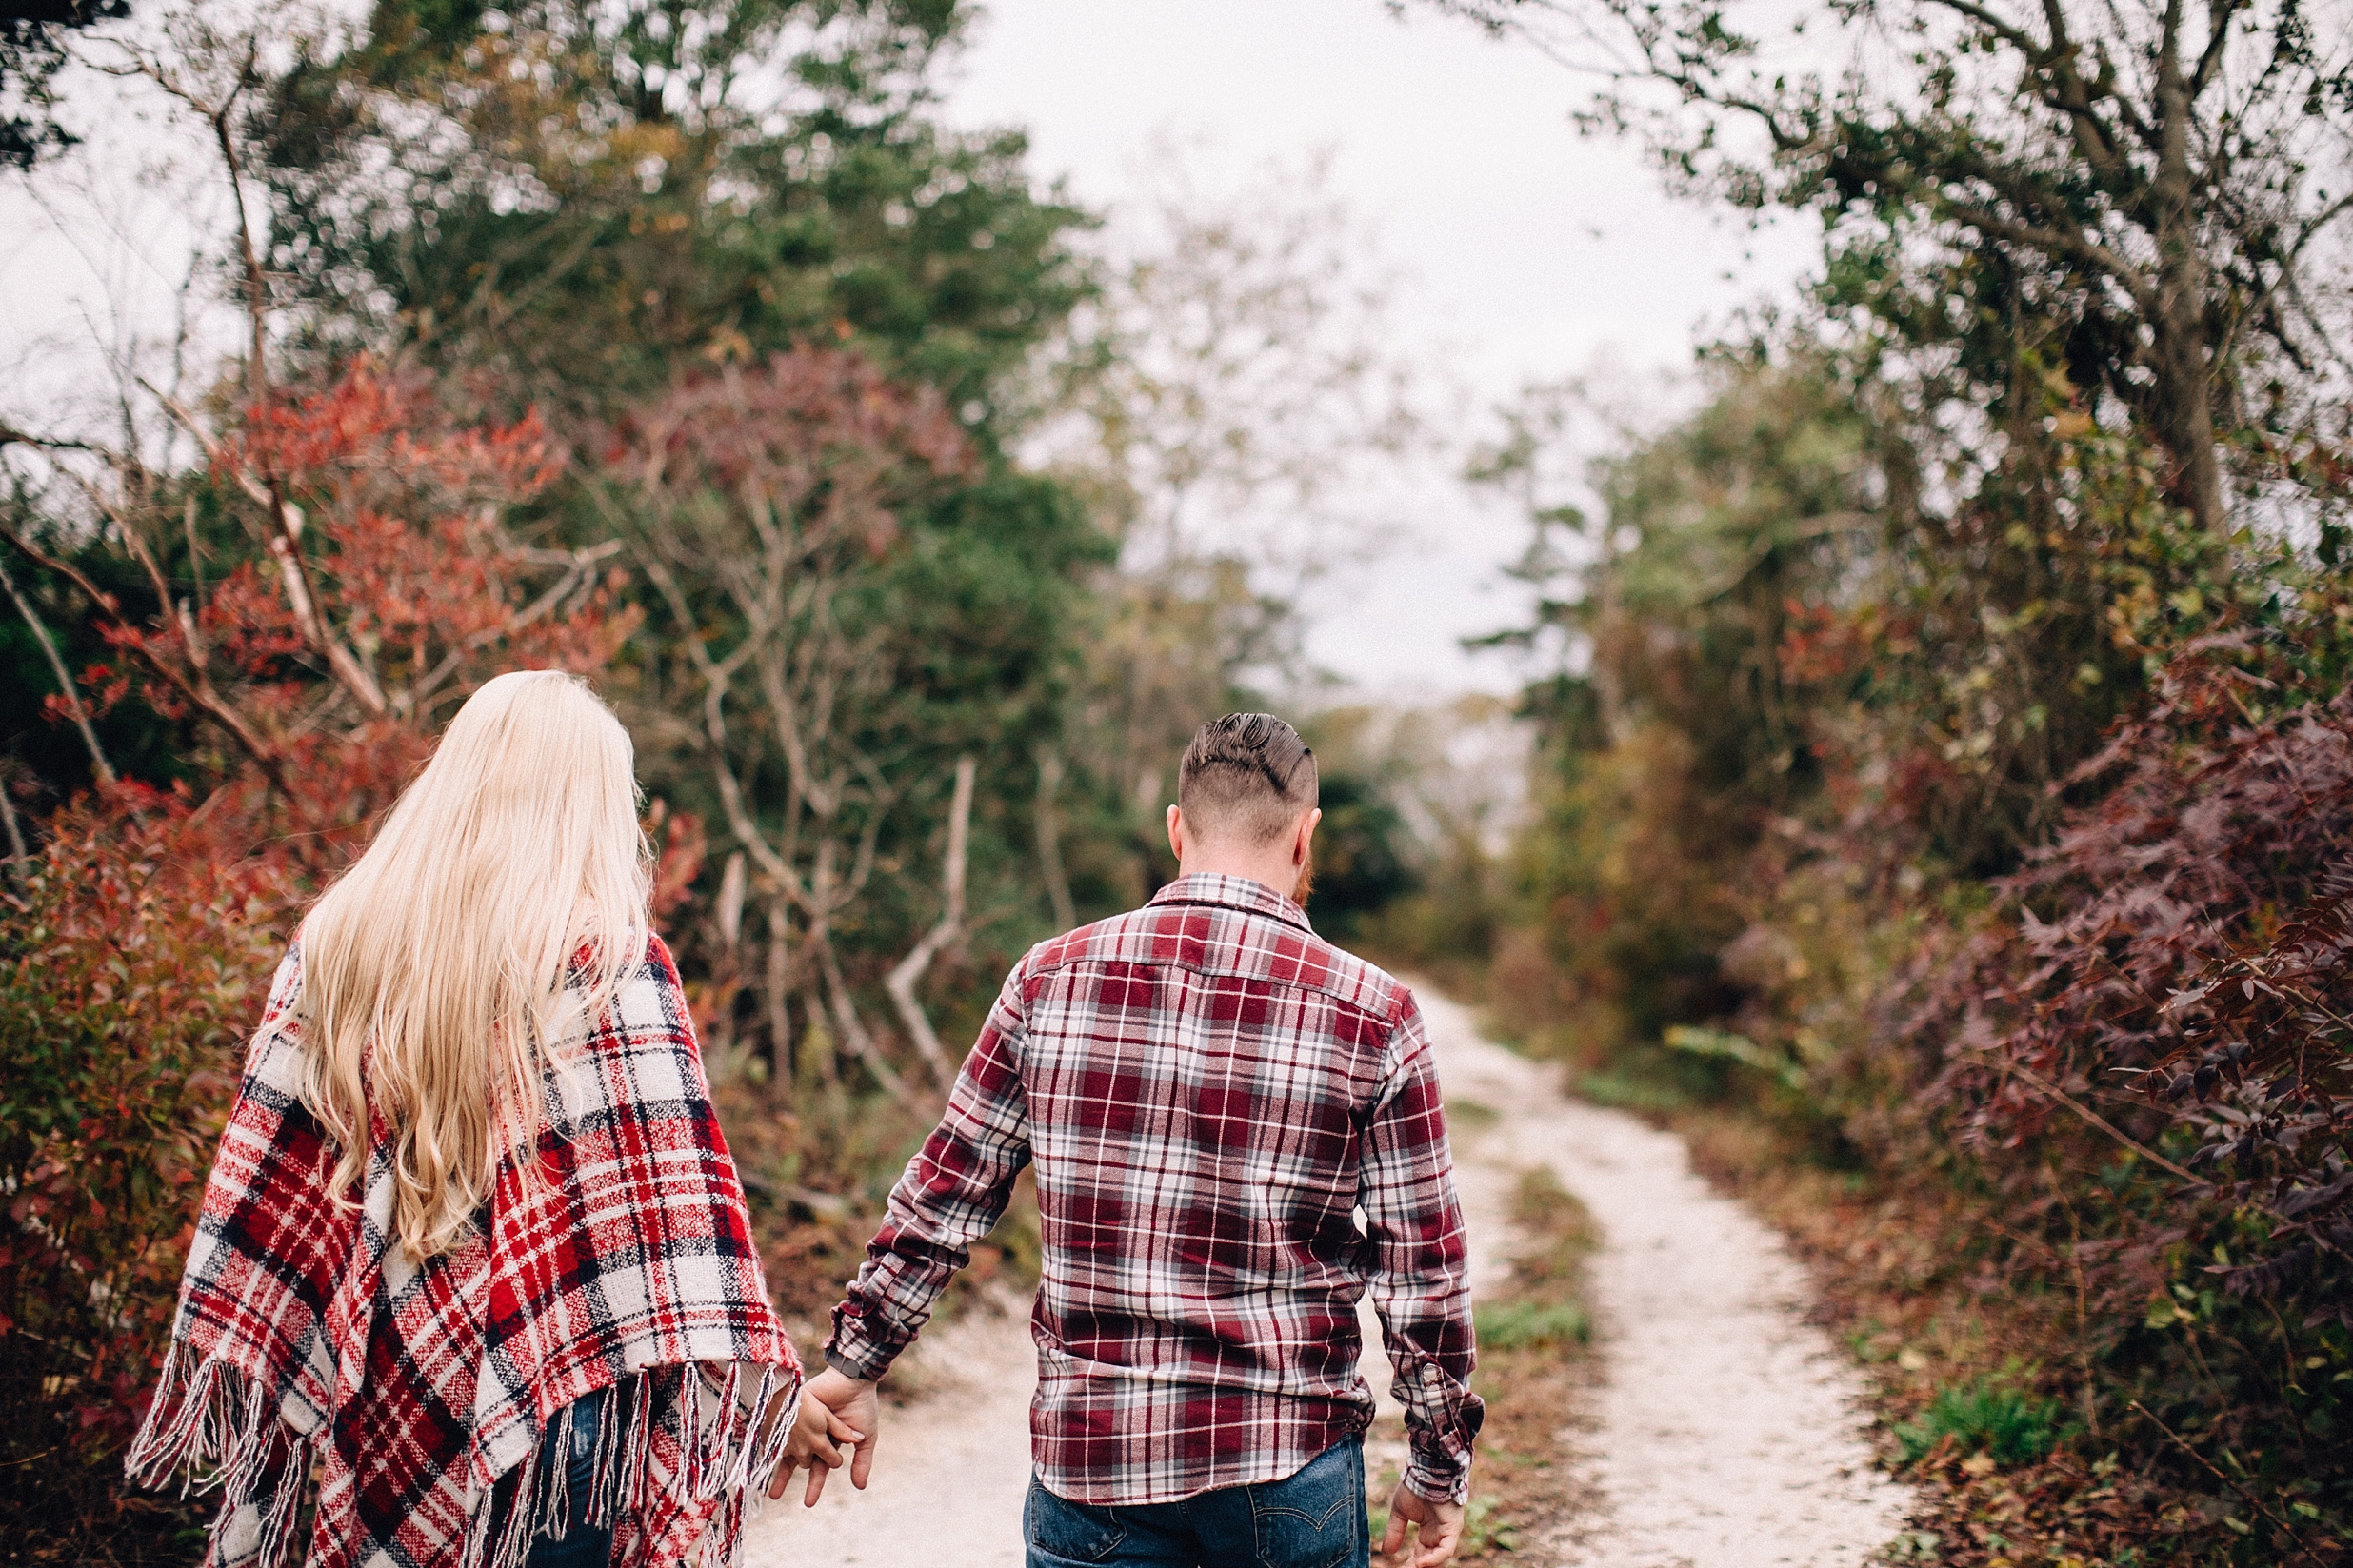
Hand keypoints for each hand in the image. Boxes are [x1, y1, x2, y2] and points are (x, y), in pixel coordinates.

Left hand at [767, 1368, 880, 1505]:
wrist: (852, 1379)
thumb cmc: (861, 1406)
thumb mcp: (865, 1437)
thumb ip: (862, 1461)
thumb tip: (860, 1487)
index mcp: (829, 1443)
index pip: (818, 1468)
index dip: (813, 1486)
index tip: (807, 1503)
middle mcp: (813, 1436)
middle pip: (798, 1462)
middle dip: (786, 1479)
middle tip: (773, 1496)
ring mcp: (802, 1424)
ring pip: (784, 1447)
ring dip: (772, 1462)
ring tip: (760, 1476)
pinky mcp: (794, 1411)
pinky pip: (779, 1428)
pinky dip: (770, 1439)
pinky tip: (759, 1449)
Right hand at [1379, 1481, 1465, 1567]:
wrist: (1426, 1469)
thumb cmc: (1415, 1486)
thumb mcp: (1400, 1512)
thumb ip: (1394, 1531)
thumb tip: (1386, 1552)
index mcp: (1429, 1532)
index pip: (1421, 1555)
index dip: (1410, 1565)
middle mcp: (1440, 1535)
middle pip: (1431, 1561)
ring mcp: (1448, 1532)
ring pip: (1439, 1559)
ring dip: (1424, 1566)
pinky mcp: (1453, 1528)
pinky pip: (1446, 1550)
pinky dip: (1434, 1559)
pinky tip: (1419, 1563)